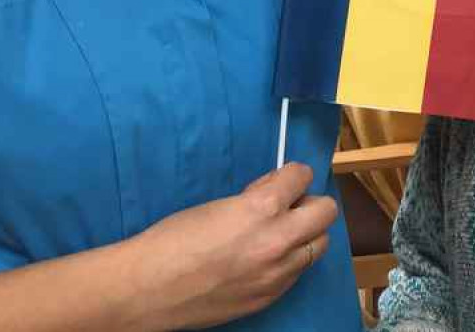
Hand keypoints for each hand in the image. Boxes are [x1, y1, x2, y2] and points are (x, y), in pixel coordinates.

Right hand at [132, 162, 337, 330]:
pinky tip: (264, 260)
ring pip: (318, 245)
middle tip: (288, 207)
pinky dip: (289, 261)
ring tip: (278, 234)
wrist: (147, 288)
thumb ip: (258, 197)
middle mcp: (279, 241)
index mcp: (263, 208)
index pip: (303, 176)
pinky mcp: (268, 299)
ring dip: (304, 235)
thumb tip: (278, 190)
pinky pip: (296, 273)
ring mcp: (276, 275)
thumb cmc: (175, 237)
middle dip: (309, 204)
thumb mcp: (221, 203)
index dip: (293, 174)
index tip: (284, 179)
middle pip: (327, 212)